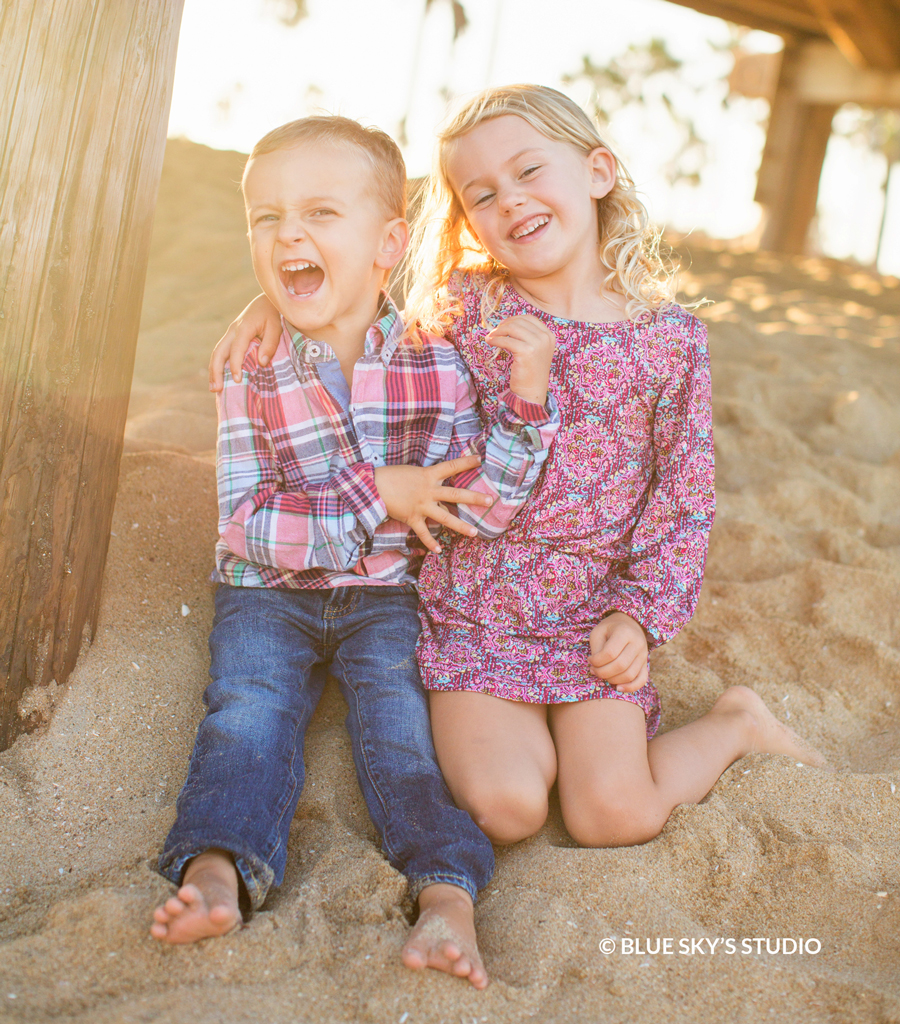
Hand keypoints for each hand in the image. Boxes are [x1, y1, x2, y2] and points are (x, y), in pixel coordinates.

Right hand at [208, 293, 281, 391]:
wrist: (267, 300)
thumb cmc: (274, 314)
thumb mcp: (276, 327)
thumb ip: (270, 345)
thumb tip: (261, 363)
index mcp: (244, 327)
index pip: (236, 348)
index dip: (235, 364)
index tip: (237, 380)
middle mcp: (233, 330)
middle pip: (219, 351)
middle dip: (216, 371)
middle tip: (216, 389)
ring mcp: (230, 333)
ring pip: (217, 352)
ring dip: (214, 370)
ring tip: (214, 388)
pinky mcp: (232, 337)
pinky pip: (222, 352)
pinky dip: (219, 365)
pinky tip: (219, 378)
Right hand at [374, 455, 492, 552]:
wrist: (372, 487)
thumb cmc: (390, 476)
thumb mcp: (411, 471)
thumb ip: (426, 478)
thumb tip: (436, 482)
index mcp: (428, 475)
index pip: (451, 466)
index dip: (465, 462)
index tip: (479, 459)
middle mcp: (428, 491)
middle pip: (455, 494)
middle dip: (474, 498)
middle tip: (490, 500)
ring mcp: (421, 506)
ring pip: (445, 517)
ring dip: (460, 526)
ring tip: (475, 532)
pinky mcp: (412, 518)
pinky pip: (424, 533)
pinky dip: (430, 542)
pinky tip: (438, 550)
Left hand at [485, 315, 555, 405]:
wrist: (532, 391)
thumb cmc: (530, 372)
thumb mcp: (535, 350)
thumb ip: (527, 336)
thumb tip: (507, 323)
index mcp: (548, 335)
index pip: (529, 318)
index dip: (513, 319)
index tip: (502, 325)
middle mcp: (545, 338)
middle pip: (519, 322)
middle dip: (503, 325)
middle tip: (494, 332)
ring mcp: (537, 344)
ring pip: (512, 328)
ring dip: (498, 331)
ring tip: (490, 337)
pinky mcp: (527, 352)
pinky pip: (506, 340)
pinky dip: (496, 340)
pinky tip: (491, 343)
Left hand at [588, 612, 648, 692]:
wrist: (629, 624)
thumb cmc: (610, 629)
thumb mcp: (598, 632)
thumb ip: (597, 649)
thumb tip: (597, 669)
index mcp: (625, 632)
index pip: (610, 653)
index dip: (596, 661)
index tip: (589, 660)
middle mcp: (637, 643)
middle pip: (620, 666)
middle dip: (602, 672)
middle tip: (593, 670)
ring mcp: (644, 655)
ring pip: (629, 675)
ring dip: (612, 679)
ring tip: (602, 674)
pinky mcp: (646, 664)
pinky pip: (642, 680)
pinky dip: (630, 687)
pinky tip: (618, 688)